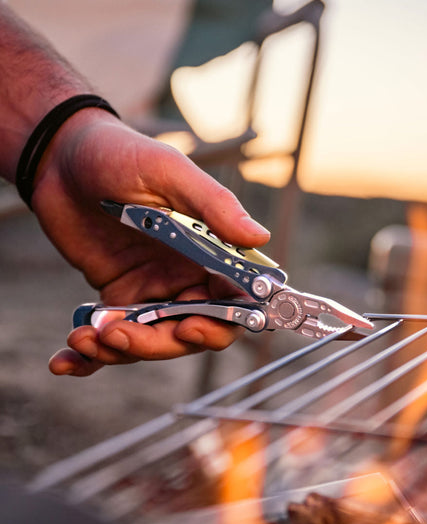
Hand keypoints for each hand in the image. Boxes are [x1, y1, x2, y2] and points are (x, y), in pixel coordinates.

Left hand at [32, 109, 269, 375]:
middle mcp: (187, 275)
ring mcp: (152, 289)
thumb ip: (214, 205)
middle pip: (193, 331)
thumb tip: (259, 237)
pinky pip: (113, 336)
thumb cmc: (121, 154)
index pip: (235, 298)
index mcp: (210, 249)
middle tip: (122, 334)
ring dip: (121, 351)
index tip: (191, 327)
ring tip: (85, 337)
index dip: (223, 321)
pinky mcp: (118, 297)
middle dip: (161, 343)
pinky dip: (91, 358)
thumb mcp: (168, 172)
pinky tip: (65, 361)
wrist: (62, 159)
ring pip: (153, 340)